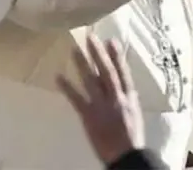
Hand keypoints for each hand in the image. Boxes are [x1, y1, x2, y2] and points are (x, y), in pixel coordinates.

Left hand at [57, 36, 144, 165]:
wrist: (126, 156)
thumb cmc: (131, 135)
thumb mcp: (133, 112)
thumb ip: (125, 97)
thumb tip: (119, 84)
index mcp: (129, 98)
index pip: (123, 73)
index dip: (117, 56)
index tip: (111, 40)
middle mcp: (116, 98)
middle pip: (107, 72)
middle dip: (99, 54)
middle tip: (91, 37)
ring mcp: (102, 106)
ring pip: (91, 81)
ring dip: (83, 64)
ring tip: (74, 50)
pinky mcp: (89, 116)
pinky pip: (77, 99)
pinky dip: (67, 88)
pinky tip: (58, 77)